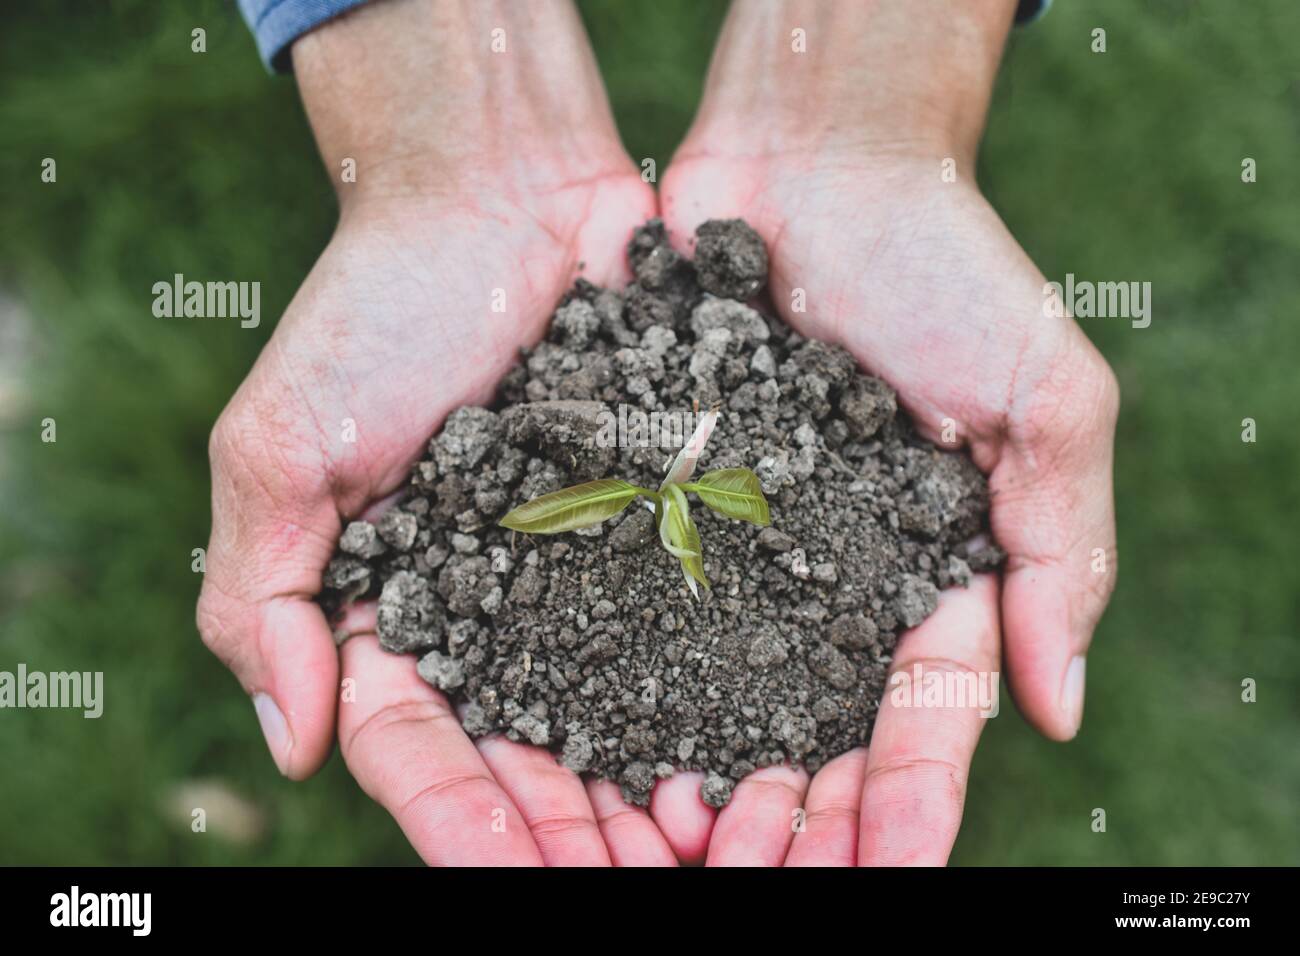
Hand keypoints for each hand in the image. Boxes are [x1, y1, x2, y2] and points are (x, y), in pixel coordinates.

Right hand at [196, 0, 720, 864]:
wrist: (500, 190)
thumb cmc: (376, 307)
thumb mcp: (282, 446)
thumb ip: (265, 593)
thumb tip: (295, 743)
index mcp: (410, 616)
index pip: (427, 754)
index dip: (463, 821)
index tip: (508, 869)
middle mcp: (514, 619)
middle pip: (545, 768)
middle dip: (585, 839)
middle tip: (643, 882)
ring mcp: (605, 579)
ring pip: (641, 723)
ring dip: (674, 800)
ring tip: (725, 847)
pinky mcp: (685, 528)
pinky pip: (718, 627)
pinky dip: (745, 698)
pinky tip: (784, 755)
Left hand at [660, 0, 1118, 864]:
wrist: (818, 160)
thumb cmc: (947, 267)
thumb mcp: (1045, 399)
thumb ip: (1062, 546)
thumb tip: (1058, 707)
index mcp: (925, 571)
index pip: (924, 717)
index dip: (911, 799)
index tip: (891, 868)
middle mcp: (821, 577)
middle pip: (811, 734)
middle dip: (793, 816)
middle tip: (751, 871)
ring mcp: (731, 545)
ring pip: (711, 696)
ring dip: (697, 779)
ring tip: (673, 841)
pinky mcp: (650, 501)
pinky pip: (625, 606)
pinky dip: (610, 680)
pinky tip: (585, 744)